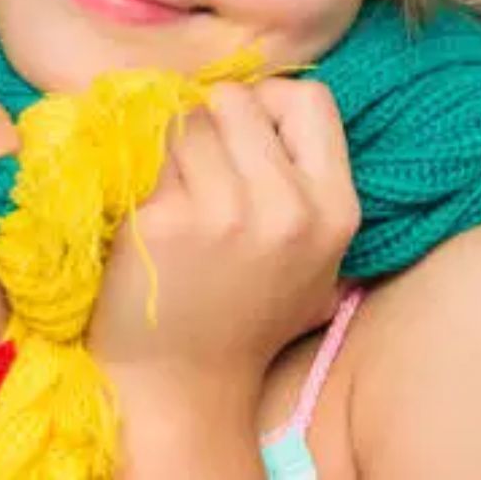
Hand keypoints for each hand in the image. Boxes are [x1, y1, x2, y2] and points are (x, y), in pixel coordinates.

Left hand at [86, 78, 360, 396]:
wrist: (184, 383)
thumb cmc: (250, 309)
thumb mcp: (315, 252)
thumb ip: (305, 177)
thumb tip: (263, 96)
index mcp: (334, 208)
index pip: (308, 96)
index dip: (270, 104)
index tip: (245, 135)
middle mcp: (287, 207)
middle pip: (236, 100)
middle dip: (212, 120)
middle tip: (202, 164)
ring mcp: (225, 213)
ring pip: (186, 120)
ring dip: (174, 147)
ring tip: (179, 192)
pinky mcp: (166, 222)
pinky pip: (149, 154)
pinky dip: (146, 175)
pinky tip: (154, 215)